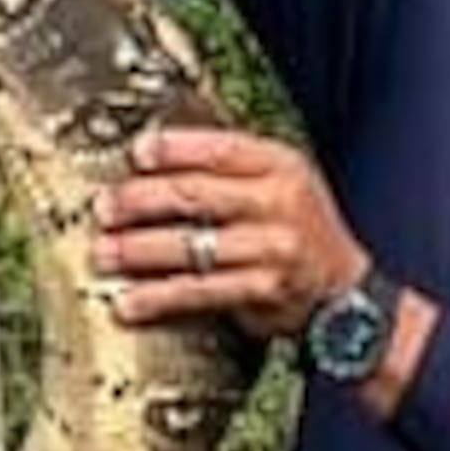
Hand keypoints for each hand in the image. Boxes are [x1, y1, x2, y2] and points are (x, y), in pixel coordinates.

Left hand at [95, 122, 368, 352]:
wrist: (345, 292)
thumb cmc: (300, 231)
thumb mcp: (281, 183)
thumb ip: (232, 169)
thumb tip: (157, 160)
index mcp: (280, 165)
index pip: (219, 149)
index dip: (173, 149)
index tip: (136, 153)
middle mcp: (278, 202)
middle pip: (194, 195)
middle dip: (140, 201)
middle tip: (105, 208)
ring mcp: (271, 248)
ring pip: (191, 246)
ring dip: (138, 251)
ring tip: (104, 253)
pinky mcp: (262, 290)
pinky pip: (199, 291)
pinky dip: (158, 297)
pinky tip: (130, 301)